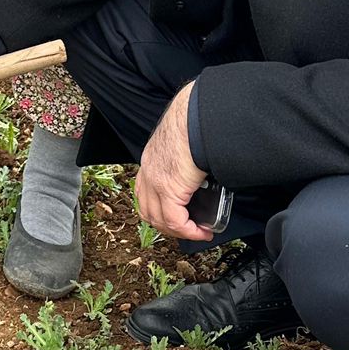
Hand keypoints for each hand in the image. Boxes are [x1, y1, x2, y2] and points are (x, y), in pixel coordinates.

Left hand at [134, 83, 211, 241]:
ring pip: (160, 220)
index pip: (144, 195)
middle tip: (189, 230)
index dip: (159, 211)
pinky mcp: (170, 188)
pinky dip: (189, 231)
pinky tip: (202, 231)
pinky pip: (175, 220)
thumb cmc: (196, 122)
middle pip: (149, 212)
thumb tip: (203, 172)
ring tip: (198, 232)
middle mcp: (149, 173)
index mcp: (151, 161)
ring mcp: (156, 182)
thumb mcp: (184, 143)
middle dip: (169, 226)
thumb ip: (186, 160)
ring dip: (180, 231)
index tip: (178, 218)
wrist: (197, 116)